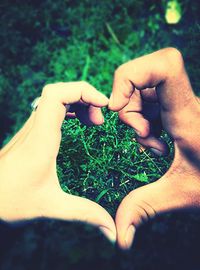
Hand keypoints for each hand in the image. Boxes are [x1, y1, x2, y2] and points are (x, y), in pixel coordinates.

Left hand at [0, 81, 115, 242]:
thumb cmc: (10, 201)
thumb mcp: (51, 207)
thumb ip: (84, 214)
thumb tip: (111, 229)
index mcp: (41, 139)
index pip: (56, 96)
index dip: (82, 91)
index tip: (103, 104)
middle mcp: (35, 129)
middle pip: (58, 92)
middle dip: (85, 97)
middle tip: (101, 119)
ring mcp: (31, 129)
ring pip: (54, 99)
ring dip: (77, 103)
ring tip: (94, 121)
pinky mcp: (31, 134)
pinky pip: (51, 110)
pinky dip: (69, 109)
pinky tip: (79, 121)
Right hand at [109, 48, 199, 248]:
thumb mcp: (181, 195)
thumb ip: (144, 209)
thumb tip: (120, 240)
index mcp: (187, 117)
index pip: (166, 66)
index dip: (132, 74)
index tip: (116, 106)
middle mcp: (185, 103)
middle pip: (144, 77)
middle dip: (129, 107)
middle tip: (143, 136)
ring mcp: (182, 104)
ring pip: (145, 89)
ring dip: (137, 116)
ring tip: (152, 144)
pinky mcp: (179, 108)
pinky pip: (152, 100)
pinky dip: (145, 119)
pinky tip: (157, 142)